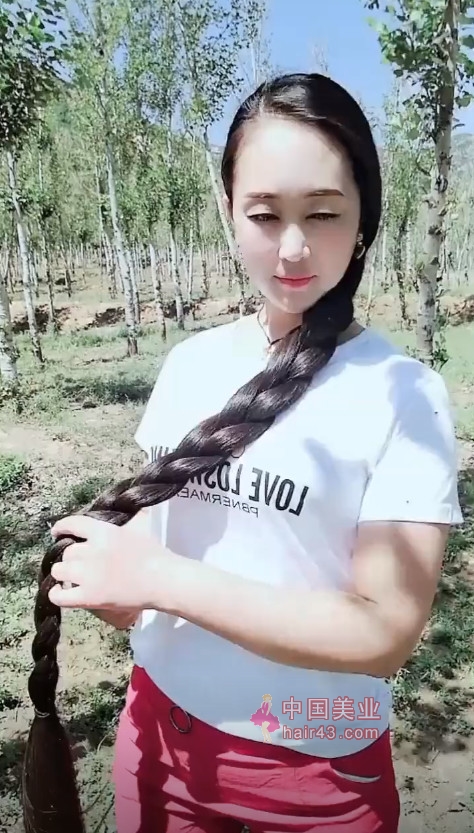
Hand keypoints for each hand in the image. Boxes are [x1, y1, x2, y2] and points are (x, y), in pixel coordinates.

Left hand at [48, 514, 169, 611]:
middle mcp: (92, 551)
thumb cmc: (155, 555)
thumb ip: (125, 520)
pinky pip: (59, 596)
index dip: (62, 527)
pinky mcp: (89, 597)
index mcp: (104, 532)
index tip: (58, 531)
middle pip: (67, 551)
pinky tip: (60, 592)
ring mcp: (89, 575)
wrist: (163, 581)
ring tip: (73, 577)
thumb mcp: (139, 528)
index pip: (73, 523)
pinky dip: (56, 594)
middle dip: (72, 556)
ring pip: (60, 570)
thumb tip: (124, 507)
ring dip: (65, 573)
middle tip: (80, 562)